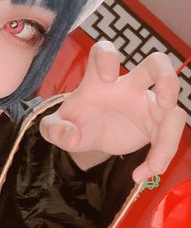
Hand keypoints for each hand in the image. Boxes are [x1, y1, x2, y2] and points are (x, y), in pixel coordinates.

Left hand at [39, 41, 185, 180]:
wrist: (84, 137)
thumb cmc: (73, 122)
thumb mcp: (55, 128)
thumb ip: (54, 129)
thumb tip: (69, 137)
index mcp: (98, 79)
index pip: (104, 52)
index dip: (109, 56)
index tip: (108, 76)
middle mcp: (127, 86)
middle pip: (156, 65)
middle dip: (166, 75)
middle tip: (165, 99)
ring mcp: (145, 103)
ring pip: (173, 104)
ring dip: (172, 130)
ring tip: (156, 163)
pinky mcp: (156, 124)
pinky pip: (168, 136)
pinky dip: (160, 158)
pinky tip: (141, 175)